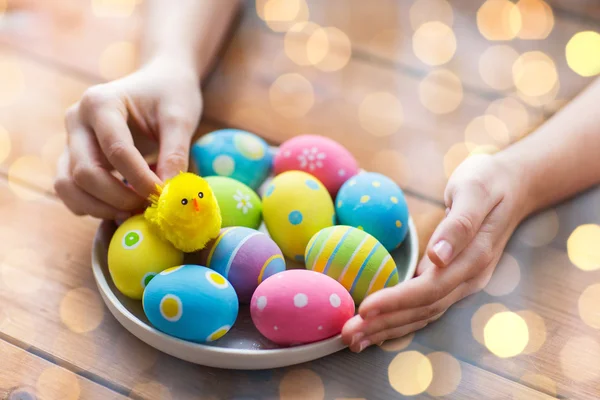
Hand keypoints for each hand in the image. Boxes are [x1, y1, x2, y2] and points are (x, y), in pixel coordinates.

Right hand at [54, 56, 202, 218]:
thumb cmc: (170, 95)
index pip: (116, 150)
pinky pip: (69, 192)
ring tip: (134, 211)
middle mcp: (77, 120)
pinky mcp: (72, 158)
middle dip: (118, 197)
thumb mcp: (180, 119)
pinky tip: (121, 207)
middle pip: (85, 172)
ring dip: (100, 208)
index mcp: (100, 102)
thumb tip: (169, 195)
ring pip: (68, 186)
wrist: (159, 83)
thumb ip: (176, 154)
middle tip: (149, 206)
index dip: (140, 179)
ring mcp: (70, 140)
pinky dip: (92, 207)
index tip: (163, 195)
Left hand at [341, 154, 527, 351]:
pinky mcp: (453, 280)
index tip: (365, 309)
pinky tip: (378, 326)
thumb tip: (438, 256)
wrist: (515, 186)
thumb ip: (459, 224)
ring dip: (388, 329)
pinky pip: (424, 307)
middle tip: (348, 335)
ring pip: (423, 314)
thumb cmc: (489, 182)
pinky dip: (400, 320)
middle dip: (384, 324)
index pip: (430, 288)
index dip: (396, 301)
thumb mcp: (474, 191)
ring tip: (354, 340)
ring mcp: (462, 282)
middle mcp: (469, 278)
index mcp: (473, 257)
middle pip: (422, 309)